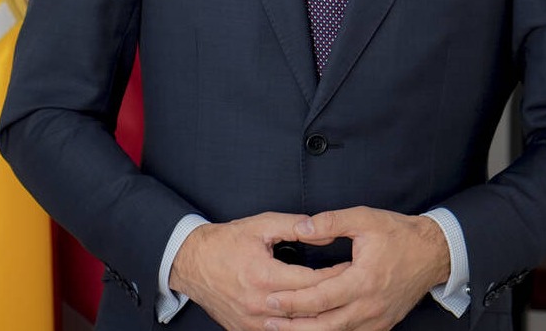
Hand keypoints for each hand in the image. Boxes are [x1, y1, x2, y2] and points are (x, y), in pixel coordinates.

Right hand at [169, 212, 338, 330]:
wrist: (191, 262)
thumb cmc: (225, 241)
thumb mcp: (261, 225)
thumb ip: (295, 226)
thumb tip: (325, 233)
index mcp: (264, 276)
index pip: (312, 282)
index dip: (336, 276)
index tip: (353, 269)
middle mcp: (259, 304)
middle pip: (308, 308)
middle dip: (333, 297)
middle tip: (354, 287)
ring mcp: (252, 322)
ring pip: (295, 327)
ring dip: (317, 318)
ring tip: (339, 305)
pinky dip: (296, 327)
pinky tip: (312, 320)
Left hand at [263, 207, 449, 330]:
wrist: (433, 253)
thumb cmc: (399, 235)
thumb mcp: (365, 219)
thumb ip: (331, 222)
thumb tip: (302, 227)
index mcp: (363, 281)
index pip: (320, 298)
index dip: (293, 301)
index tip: (270, 299)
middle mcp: (369, 306)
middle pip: (324, 325)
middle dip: (293, 325)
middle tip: (267, 321)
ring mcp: (377, 319)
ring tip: (284, 328)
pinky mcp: (382, 325)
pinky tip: (313, 329)